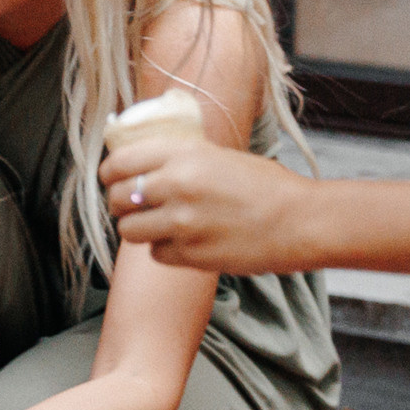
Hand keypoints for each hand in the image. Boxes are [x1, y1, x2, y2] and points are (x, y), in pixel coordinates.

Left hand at [100, 137, 313, 273]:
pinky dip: (164, 250)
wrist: (300, 221)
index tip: (111, 179)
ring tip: (159, 227)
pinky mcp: (190, 255)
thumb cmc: (266, 186)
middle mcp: (176, 185)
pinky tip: (185, 243)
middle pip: (118, 198)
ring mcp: (181, 223)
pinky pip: (155, 254)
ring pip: (129, 230)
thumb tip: (145, 162)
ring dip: (139, 230)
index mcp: (183, 154)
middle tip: (136, 206)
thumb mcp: (220, 156)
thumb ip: (181, 159)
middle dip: (123, 204)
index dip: (109, 173)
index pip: (120, 162)